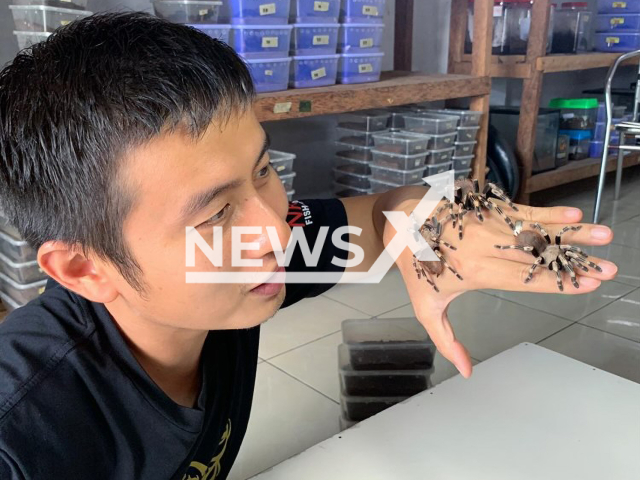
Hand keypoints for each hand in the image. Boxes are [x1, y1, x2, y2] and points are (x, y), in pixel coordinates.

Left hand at [392, 201, 617, 378]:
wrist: (399, 222)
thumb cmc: (415, 266)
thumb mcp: (426, 307)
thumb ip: (447, 340)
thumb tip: (468, 372)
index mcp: (475, 272)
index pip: (524, 280)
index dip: (557, 283)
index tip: (587, 285)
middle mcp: (486, 246)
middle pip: (537, 256)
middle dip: (575, 262)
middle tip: (608, 267)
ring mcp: (487, 224)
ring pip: (536, 230)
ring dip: (571, 234)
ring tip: (602, 235)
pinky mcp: (487, 208)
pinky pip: (521, 210)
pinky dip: (547, 212)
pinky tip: (572, 213)